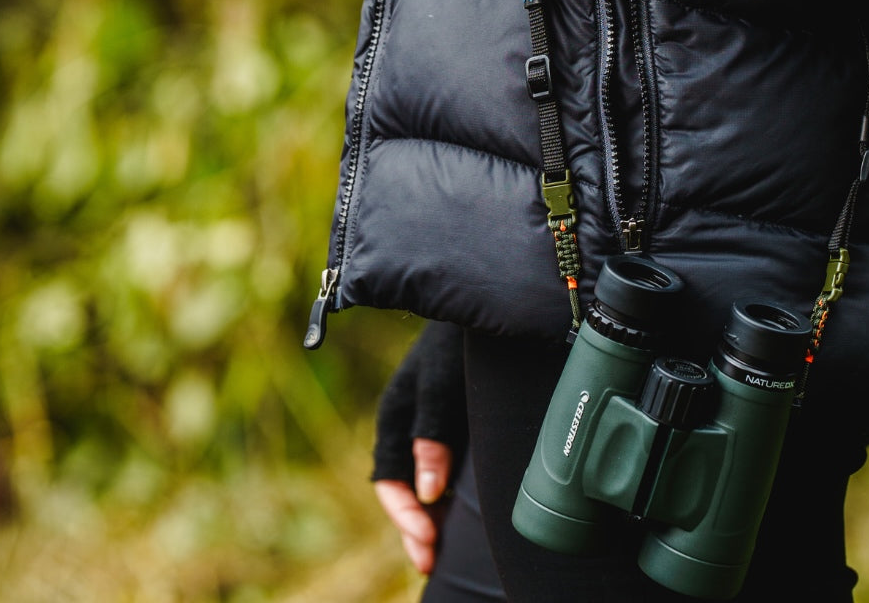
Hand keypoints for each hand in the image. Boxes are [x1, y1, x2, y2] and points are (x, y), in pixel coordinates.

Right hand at [371, 322, 467, 572]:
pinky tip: (455, 516)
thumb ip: (431, 433)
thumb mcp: (441, 382)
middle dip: (414, 529)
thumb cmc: (457, 340)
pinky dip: (442, 499)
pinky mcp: (448, 424)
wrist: (479, 304)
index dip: (405, 515)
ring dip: (429, 519)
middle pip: (402, 490)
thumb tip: (427, 493)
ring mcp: (426, 426)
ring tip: (442, 554)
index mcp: (394, 414)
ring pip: (419, 485)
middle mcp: (406, 425)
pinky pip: (436, 471)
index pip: (389, 480)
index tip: (429, 540)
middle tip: (431, 563)